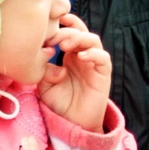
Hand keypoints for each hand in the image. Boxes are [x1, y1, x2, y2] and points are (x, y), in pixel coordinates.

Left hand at [39, 14, 110, 133]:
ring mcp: (93, 64)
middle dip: (66, 31)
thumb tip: (50, 56)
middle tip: (53, 38)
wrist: (72, 123)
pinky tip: (81, 57)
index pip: (68, 32)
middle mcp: (82, 56)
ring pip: (93, 40)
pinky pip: (103, 58)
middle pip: (80, 32)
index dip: (61, 26)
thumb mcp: (44, 85)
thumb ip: (44, 70)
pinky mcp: (103, 74)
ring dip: (79, 38)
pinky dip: (94, 53)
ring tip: (65, 45)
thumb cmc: (59, 103)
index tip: (46, 27)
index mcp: (67, 55)